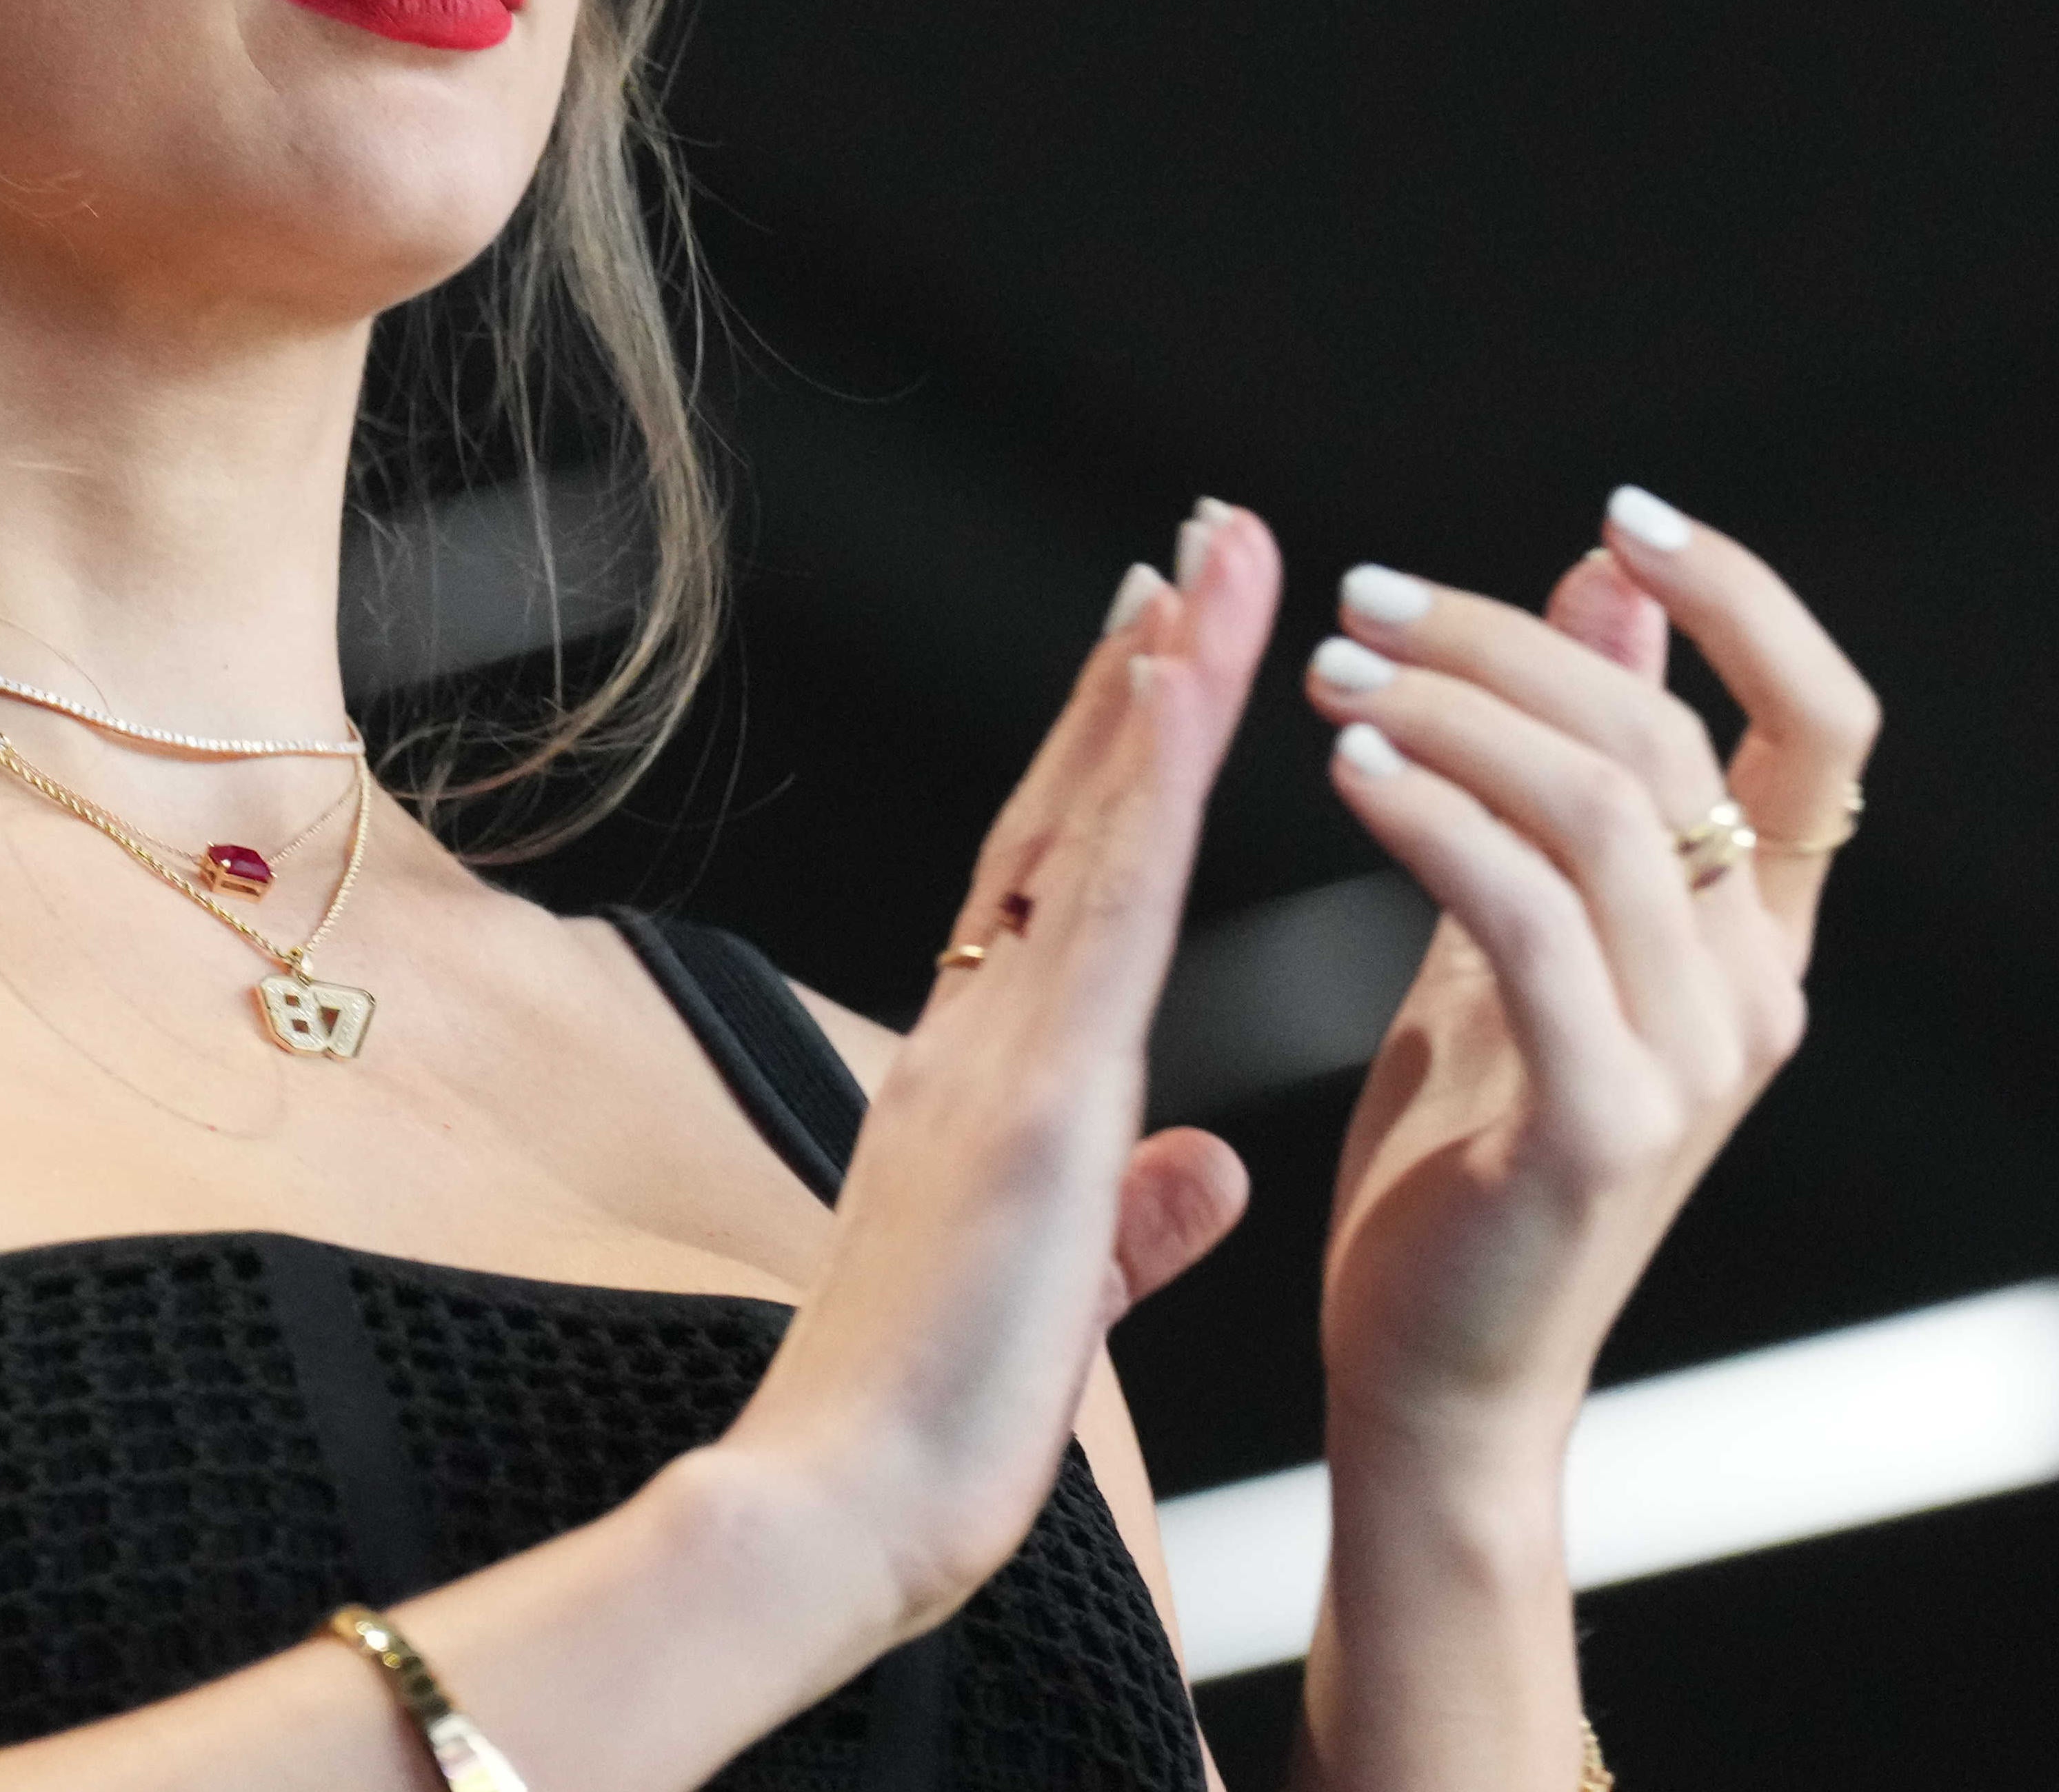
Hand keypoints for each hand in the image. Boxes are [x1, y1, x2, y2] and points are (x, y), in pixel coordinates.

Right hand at [719, 510, 1279, 1633]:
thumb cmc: (932, 1428)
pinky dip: (1143, 791)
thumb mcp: (1063, 1298)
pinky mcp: (1031, 1105)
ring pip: (1092, 828)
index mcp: (986, 1078)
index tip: (1164, 647)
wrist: (844, 1517)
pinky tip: (1181, 686)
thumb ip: (1133, 1225)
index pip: (1061, 880)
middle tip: (1201, 541)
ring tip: (1214, 558)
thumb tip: (1201, 1173)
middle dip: (1141, 671)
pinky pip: (1105, 917)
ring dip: (1157, 683)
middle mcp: (979, 1034)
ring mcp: (997, 1055)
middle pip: (1071, 813)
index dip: (1110, 757)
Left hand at [1298, 488, 1876, 1477]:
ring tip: (1332, 677)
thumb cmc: (1465, 1156)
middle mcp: (1758, 990)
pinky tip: (1352, 772)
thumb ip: (1581, 768)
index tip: (1620, 516)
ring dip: (1455, 713)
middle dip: (1508, 643)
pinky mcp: (1608, 1124)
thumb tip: (1613, 585)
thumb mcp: (1523, 927)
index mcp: (1755, 936)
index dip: (1746, 601)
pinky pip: (1530, 922)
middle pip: (1672, 741)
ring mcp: (1696, 1062)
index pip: (1825, 727)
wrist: (1434, 1376)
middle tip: (1365, 603)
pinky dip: (1439, 821)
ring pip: (1609, 811)